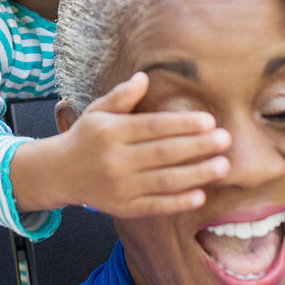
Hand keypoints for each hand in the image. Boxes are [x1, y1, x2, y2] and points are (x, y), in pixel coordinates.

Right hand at [52, 72, 230, 216]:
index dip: (182, 123)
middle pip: (164, 153)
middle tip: (226, 139)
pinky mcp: (124, 207)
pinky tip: (201, 195)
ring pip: (164, 181)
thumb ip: (122, 95)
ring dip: (197, 174)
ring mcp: (120, 186)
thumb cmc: (86, 136)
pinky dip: (179, 202)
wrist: (59, 173)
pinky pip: (156, 205)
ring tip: (223, 165)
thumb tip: (144, 77)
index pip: (153, 126)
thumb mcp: (97, 111)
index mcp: (111, 132)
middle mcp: (116, 160)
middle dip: (198, 146)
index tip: (209, 120)